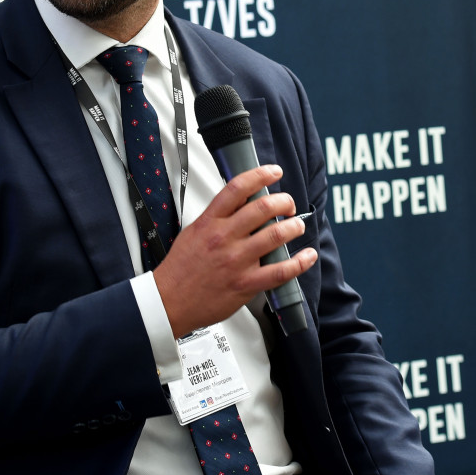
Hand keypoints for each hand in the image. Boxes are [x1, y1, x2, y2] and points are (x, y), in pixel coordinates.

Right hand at [153, 165, 315, 336]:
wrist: (168, 302)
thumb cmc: (180, 269)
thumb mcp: (193, 231)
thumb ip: (217, 217)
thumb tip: (242, 201)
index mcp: (209, 222)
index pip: (238, 188)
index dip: (261, 175)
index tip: (274, 172)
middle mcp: (224, 238)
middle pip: (263, 208)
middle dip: (284, 201)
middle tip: (289, 204)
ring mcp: (236, 261)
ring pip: (275, 235)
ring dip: (293, 227)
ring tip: (297, 226)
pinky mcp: (246, 284)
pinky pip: (280, 271)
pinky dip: (299, 262)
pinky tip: (307, 256)